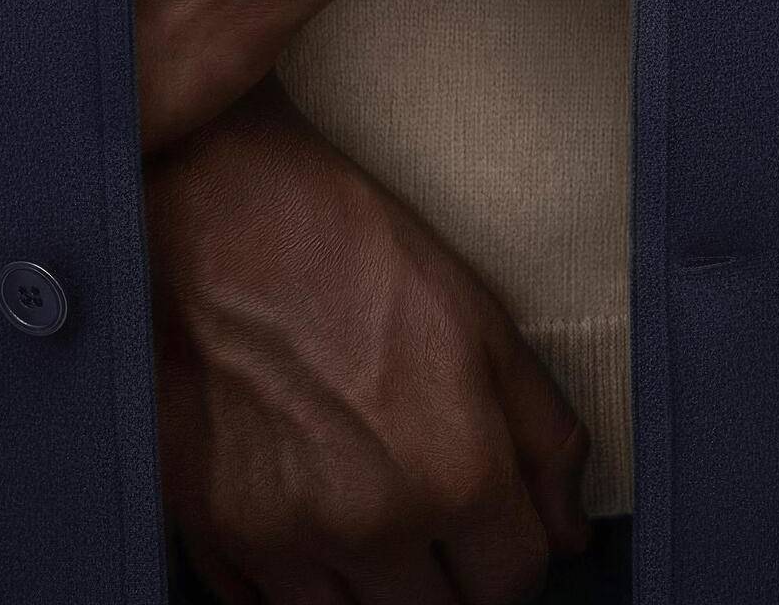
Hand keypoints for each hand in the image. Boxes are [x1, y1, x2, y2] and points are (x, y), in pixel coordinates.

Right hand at [147, 77, 590, 604]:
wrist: (227, 212)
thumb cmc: (355, 250)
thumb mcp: (480, 318)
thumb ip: (543, 434)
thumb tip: (570, 529)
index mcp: (454, 473)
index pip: (515, 580)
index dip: (511, 546)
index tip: (491, 519)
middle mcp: (371, 526)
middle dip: (447, 574)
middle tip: (425, 509)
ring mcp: (280, 536)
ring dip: (370, 587)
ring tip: (362, 514)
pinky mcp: (208, 526)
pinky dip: (289, 582)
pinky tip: (297, 514)